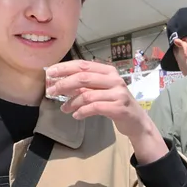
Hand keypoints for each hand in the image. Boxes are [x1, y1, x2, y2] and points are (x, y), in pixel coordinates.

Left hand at [45, 60, 166, 162]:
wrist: (136, 121)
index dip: (64, 68)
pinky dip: (82, 112)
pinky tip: (76, 115)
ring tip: (64, 109)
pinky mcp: (118, 107)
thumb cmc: (115, 103)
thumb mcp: (101, 90)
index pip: (82, 65)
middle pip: (83, 77)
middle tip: (52, 91)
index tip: (49, 73)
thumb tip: (60, 83)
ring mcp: (118, 93)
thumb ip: (85, 86)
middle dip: (64, 84)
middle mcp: (114, 79)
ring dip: (71, 102)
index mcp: (108, 71)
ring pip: (87, 94)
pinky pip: (94, 108)